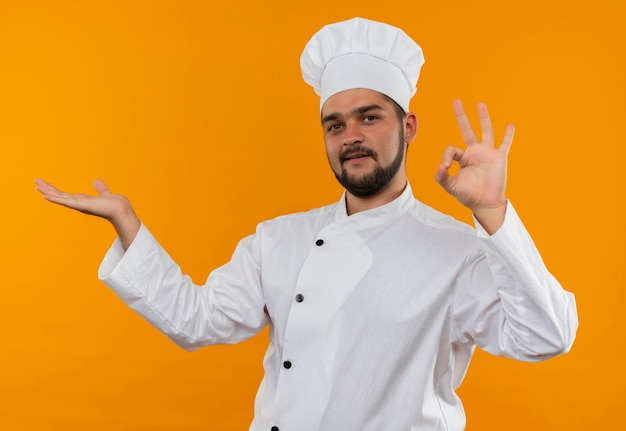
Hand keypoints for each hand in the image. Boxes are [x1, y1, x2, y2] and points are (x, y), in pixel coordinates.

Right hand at [35, 178, 140, 249]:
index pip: (66, 194)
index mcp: (83, 200)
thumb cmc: (116, 204)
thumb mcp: (106, 194)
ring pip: (59, 197)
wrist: (121, 209)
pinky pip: (65, 201)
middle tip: (36, 182)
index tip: (46, 185)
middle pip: (60, 195)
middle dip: (48, 189)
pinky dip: (55, 199)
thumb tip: (97, 181)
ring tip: (37, 185)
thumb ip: (101, 189)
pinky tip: (45, 196)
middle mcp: (79, 203)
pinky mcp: (81, 205)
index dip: (56, 190)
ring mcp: (79, 205)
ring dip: (48, 191)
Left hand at [435, 100, 514, 233]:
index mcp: (462, 158)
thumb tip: (441, 166)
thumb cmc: (468, 195)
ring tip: (480, 104)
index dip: (447, 156)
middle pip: (467, 130)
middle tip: (456, 101)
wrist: (485, 203)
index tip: (446, 166)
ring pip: (486, 131)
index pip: (452, 149)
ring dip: (483, 118)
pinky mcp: (499, 158)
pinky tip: (510, 125)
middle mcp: (474, 152)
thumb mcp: (451, 187)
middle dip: (461, 116)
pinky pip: (505, 144)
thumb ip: (442, 177)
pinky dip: (508, 135)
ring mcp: (487, 153)